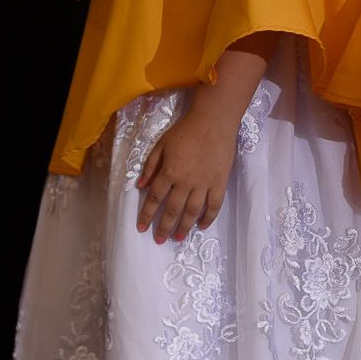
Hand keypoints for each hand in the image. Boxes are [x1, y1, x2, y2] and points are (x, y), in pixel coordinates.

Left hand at [135, 97, 240, 242]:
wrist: (213, 120)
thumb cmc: (186, 130)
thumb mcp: (161, 144)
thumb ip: (150, 165)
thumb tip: (141, 186)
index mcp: (169, 171)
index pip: (154, 198)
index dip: (147, 215)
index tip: (142, 228)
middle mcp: (185, 181)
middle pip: (172, 209)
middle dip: (164, 226)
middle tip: (159, 239)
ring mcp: (204, 183)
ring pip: (192, 211)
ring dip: (184, 227)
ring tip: (178, 237)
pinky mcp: (219, 182)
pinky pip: (214, 205)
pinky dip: (208, 217)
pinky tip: (202, 225)